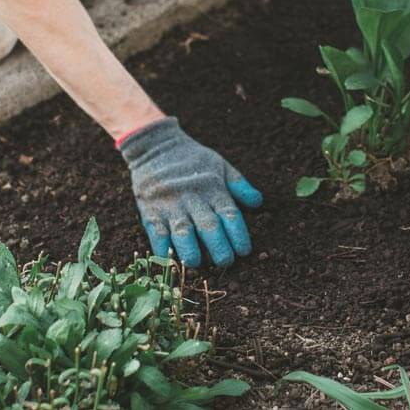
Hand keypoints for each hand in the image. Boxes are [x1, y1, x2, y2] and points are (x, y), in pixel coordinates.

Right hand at [118, 117, 262, 267]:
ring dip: (190, 250)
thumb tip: (258, 202)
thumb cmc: (192, 159)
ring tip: (196, 263)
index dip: (238, 234)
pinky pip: (157, 233)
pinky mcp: (150, 211)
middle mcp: (193, 199)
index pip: (230, 214)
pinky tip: (168, 259)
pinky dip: (162, 248)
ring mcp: (171, 206)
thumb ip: (239, 185)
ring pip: (182, 232)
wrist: (154, 146)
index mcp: (213, 189)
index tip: (244, 250)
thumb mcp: (220, 166)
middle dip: (219, 247)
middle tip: (225, 262)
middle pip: (208, 226)